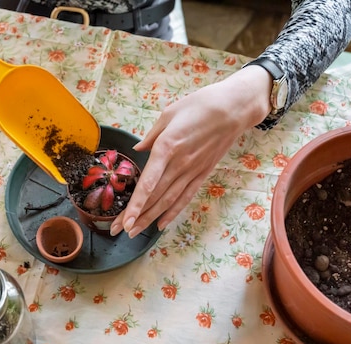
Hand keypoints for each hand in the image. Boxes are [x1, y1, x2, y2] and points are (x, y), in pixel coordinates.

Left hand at [110, 65, 272, 237]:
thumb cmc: (199, 105)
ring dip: (149, 219)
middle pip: (154, 197)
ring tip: (134, 233)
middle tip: (115, 231)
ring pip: (168, 201)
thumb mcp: (169, 114)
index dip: (135, 204)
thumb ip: (152, 136)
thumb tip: (138, 150)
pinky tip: (161, 224)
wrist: (235, 108)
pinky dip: (172, 212)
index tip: (124, 221)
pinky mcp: (203, 173)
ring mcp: (193, 171)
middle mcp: (179, 164)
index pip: (148, 183)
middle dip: (135, 216)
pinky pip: (185, 197)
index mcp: (167, 147)